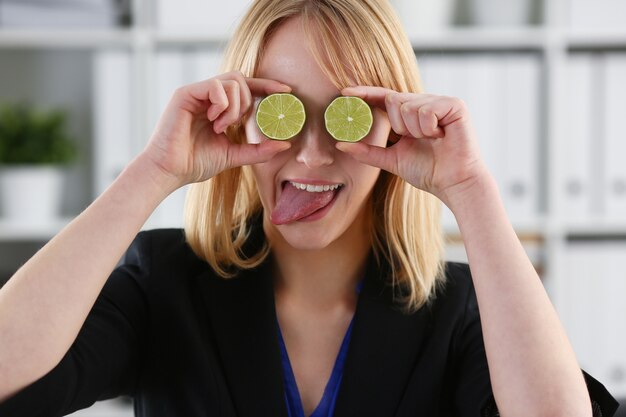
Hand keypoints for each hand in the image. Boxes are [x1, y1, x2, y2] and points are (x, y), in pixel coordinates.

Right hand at [142, 71, 291, 187]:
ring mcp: (197, 92)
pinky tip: (213, 121)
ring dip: (234, 107)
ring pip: (232, 80)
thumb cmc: (196, 163)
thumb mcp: (234, 155)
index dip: (267, 85)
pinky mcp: (185, 93)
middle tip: (235, 124)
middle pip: (241, 79)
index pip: (247, 87)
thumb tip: (286, 144)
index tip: (287, 91)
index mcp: (219, 107)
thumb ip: (258, 150)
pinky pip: (216, 85)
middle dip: (247, 102)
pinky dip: (222, 104)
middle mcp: (208, 96)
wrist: (170, 171)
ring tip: (221, 126)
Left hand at [336, 86, 487, 206]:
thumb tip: (341, 145)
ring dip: (414, 130)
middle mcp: (424, 104)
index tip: (344, 92)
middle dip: (398, 125)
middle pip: (393, 100)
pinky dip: (428, 127)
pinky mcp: (454, 105)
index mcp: (409, 115)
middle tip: (414, 139)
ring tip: (431, 140)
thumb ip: (368, 151)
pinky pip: (425, 109)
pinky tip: (441, 136)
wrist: (453, 183)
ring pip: (407, 105)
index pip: (384, 98)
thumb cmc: (428, 172)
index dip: (365, 94)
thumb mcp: (391, 160)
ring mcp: (440, 102)